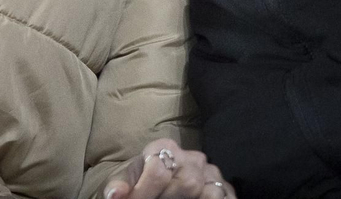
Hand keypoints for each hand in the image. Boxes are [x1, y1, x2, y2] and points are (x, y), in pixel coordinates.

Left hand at [103, 139, 233, 198]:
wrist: (154, 183)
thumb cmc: (139, 181)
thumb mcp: (127, 180)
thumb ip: (119, 185)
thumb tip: (115, 195)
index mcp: (164, 148)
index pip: (158, 171)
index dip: (144, 193)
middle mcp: (191, 157)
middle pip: (187, 183)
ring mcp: (210, 172)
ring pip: (209, 191)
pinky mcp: (223, 187)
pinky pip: (225, 196)